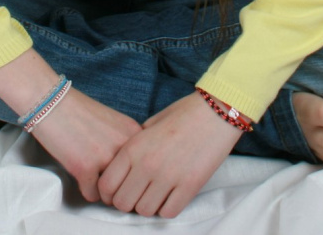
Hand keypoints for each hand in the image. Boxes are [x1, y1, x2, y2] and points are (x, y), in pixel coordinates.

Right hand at [0, 50, 140, 201]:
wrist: (50, 101)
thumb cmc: (79, 112)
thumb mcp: (114, 122)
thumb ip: (126, 144)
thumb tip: (131, 174)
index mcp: (134, 133)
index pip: (143, 167)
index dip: (131, 174)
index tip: (120, 173)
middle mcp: (124, 145)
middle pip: (130, 183)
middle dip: (118, 187)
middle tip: (104, 179)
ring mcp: (105, 157)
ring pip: (112, 194)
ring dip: (102, 191)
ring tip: (92, 178)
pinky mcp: (85, 167)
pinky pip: (92, 195)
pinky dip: (85, 190)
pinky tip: (80, 176)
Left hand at [97, 92, 243, 217]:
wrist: (216, 111)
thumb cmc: (183, 114)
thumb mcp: (149, 124)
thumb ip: (135, 146)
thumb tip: (125, 168)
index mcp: (133, 147)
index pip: (106, 185)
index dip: (107, 194)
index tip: (115, 192)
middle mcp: (147, 164)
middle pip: (122, 203)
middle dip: (126, 202)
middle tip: (135, 195)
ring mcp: (168, 177)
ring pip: (144, 210)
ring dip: (146, 206)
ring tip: (154, 195)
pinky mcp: (190, 186)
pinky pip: (168, 212)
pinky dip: (166, 208)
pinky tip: (169, 196)